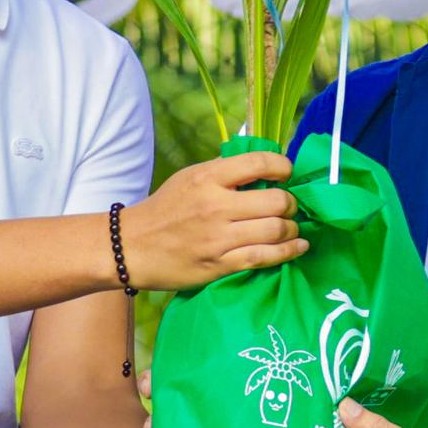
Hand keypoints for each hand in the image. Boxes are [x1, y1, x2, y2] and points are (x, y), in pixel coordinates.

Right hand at [114, 150, 304, 291]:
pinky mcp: (220, 264)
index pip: (258, 163)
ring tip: (291, 228)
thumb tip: (260, 163)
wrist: (130, 247)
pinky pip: (263, 257)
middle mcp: (215, 206)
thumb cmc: (164, 210)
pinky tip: (297, 247)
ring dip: (291, 229)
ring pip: (275, 230)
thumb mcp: (188, 178)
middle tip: (288, 207)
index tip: (287, 172)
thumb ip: (222, 171)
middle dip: (290, 204)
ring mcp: (219, 237)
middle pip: (276, 201)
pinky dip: (287, 252)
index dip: (283, 166)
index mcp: (207, 177)